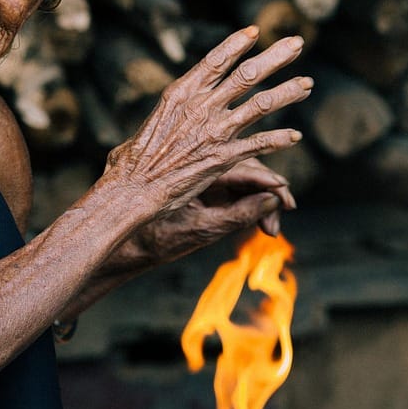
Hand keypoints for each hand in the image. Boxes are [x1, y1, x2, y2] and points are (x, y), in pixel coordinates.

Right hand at [101, 26, 311, 220]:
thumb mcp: (157, 119)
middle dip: (276, 56)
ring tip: (307, 84)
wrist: (133, 188)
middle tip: (296, 42)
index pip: (215, 59)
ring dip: (287, 92)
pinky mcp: (224, 158)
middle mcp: (202, 106)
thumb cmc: (136, 158)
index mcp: (182, 92)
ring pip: (261, 104)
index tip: (256, 31)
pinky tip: (294, 136)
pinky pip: (259, 144)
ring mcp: (215, 131)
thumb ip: (178, 107)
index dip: (237, 43)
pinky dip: (279, 139)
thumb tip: (183, 102)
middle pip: (247, 74)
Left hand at [115, 158, 297, 272]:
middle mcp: (200, 166)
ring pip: (244, 181)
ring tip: (272, 228)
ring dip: (262, 202)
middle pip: (247, 167)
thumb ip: (236, 216)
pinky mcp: (204, 192)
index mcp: (195, 163)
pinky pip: (234, 193)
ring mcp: (203, 179)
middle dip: (269, 192)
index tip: (283, 195)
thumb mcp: (199, 229)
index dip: (266, 179)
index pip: (239, 161)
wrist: (124, 246)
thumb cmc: (152, 235)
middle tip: (282, 215)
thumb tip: (272, 201)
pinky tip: (264, 224)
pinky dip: (250, 208)